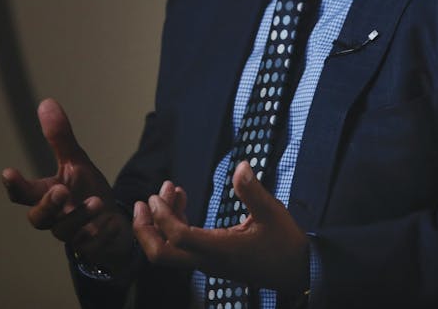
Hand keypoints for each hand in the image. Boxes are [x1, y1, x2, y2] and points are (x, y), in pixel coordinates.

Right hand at [2, 98, 133, 273]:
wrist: (112, 221)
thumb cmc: (86, 191)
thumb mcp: (76, 162)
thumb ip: (60, 138)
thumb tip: (46, 102)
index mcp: (47, 194)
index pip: (23, 194)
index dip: (14, 185)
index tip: (8, 172)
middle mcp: (55, 216)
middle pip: (38, 218)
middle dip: (47, 204)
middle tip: (61, 190)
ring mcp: (71, 234)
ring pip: (65, 232)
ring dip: (80, 215)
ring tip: (96, 201)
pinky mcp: (90, 246)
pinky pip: (92, 243)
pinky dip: (102, 231)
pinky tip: (110, 221)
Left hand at [133, 162, 308, 295]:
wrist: (295, 270)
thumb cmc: (284, 242)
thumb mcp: (272, 212)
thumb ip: (253, 191)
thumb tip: (241, 166)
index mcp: (221, 249)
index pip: (179, 239)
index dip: (163, 218)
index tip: (158, 196)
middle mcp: (208, 260)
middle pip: (161, 256)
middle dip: (145, 230)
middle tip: (142, 202)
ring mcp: (207, 261)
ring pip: (169, 251)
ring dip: (160, 223)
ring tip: (166, 191)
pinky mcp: (210, 258)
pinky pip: (182, 245)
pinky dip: (175, 223)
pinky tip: (181, 201)